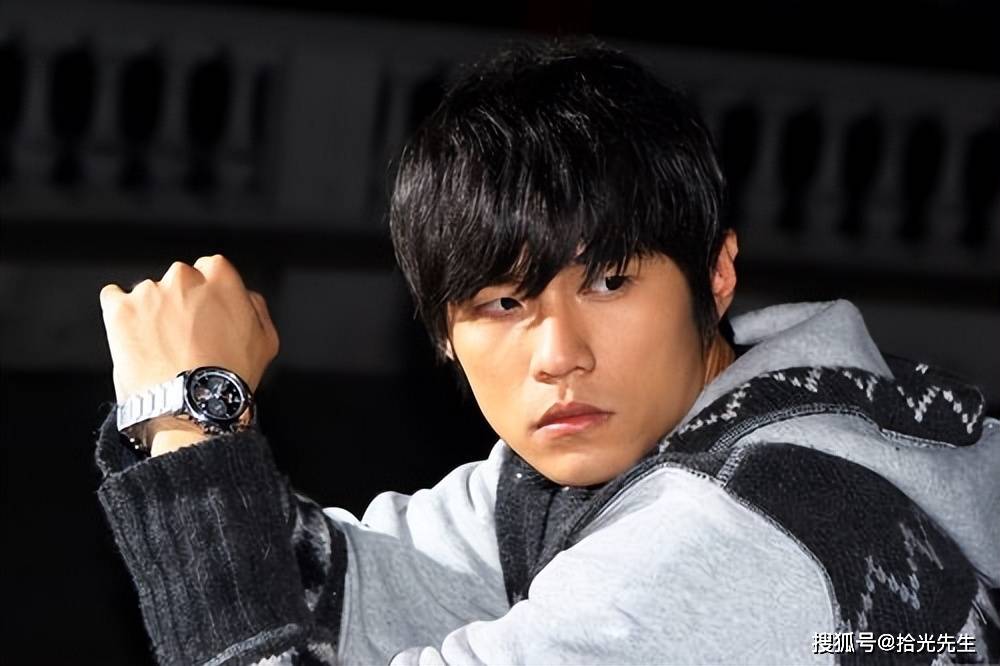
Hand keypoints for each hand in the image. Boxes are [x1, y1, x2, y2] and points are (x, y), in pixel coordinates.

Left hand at [99, 255, 279, 404]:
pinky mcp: (119, 310)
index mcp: (220, 276)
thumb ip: (254, 306)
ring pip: (148, 293)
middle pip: (179, 279)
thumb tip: (243, 296)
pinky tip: (133, 336)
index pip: (211, 268)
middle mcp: (183, 277)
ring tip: (160, 347)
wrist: (191, 407)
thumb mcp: (266, 340)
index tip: (206, 312)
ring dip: (152, 312)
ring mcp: (148, 293)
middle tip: (185, 334)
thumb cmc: (230, 378)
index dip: (209, 293)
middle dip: (180, 301)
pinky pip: (113, 298)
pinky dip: (120, 314)